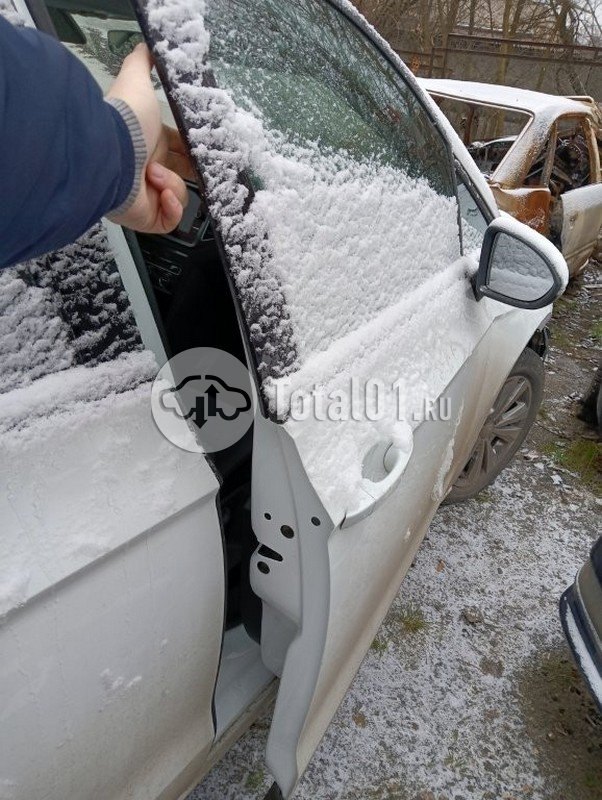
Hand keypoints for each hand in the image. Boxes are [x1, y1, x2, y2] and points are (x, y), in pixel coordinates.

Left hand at [106, 44, 194, 233]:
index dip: (194, 151)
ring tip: (154, 175)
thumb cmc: (124, 123)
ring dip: (172, 184)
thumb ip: (143, 63)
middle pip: (182, 177)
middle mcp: (148, 171)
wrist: (109, 155)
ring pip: (179, 197)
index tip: (204, 150)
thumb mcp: (136, 81)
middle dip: (192, 173)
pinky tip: (161, 192)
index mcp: (151, 144)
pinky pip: (170, 220)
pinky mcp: (147, 218)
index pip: (180, 150)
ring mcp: (148, 197)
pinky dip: (171, 206)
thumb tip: (146, 47)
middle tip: (199, 169)